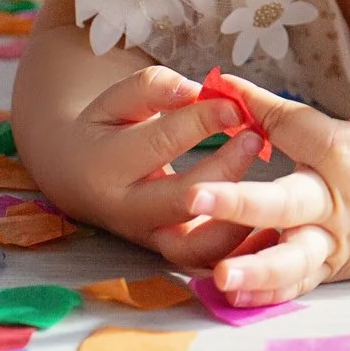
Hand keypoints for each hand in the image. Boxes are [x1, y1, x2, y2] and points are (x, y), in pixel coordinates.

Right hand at [36, 64, 267, 269]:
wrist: (78, 176)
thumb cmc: (106, 129)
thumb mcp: (115, 100)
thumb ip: (152, 88)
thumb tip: (193, 90)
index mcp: (106, 166)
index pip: (161, 143)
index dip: (202, 121)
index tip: (236, 105)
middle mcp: (126, 212)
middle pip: (182, 200)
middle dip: (224, 169)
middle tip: (255, 138)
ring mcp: (149, 239)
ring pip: (195, 248)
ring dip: (235, 224)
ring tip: (268, 188)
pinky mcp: (170, 254)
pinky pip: (208, 263)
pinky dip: (240, 254)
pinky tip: (271, 231)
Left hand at [187, 15, 349, 305]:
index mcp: (344, 153)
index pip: (290, 125)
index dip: (254, 104)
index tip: (219, 86)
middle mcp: (335, 200)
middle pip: (282, 201)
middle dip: (238, 201)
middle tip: (194, 197)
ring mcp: (335, 239)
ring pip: (292, 258)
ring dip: (255, 267)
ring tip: (220, 275)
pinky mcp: (335, 267)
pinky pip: (299, 283)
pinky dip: (269, 292)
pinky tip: (232, 297)